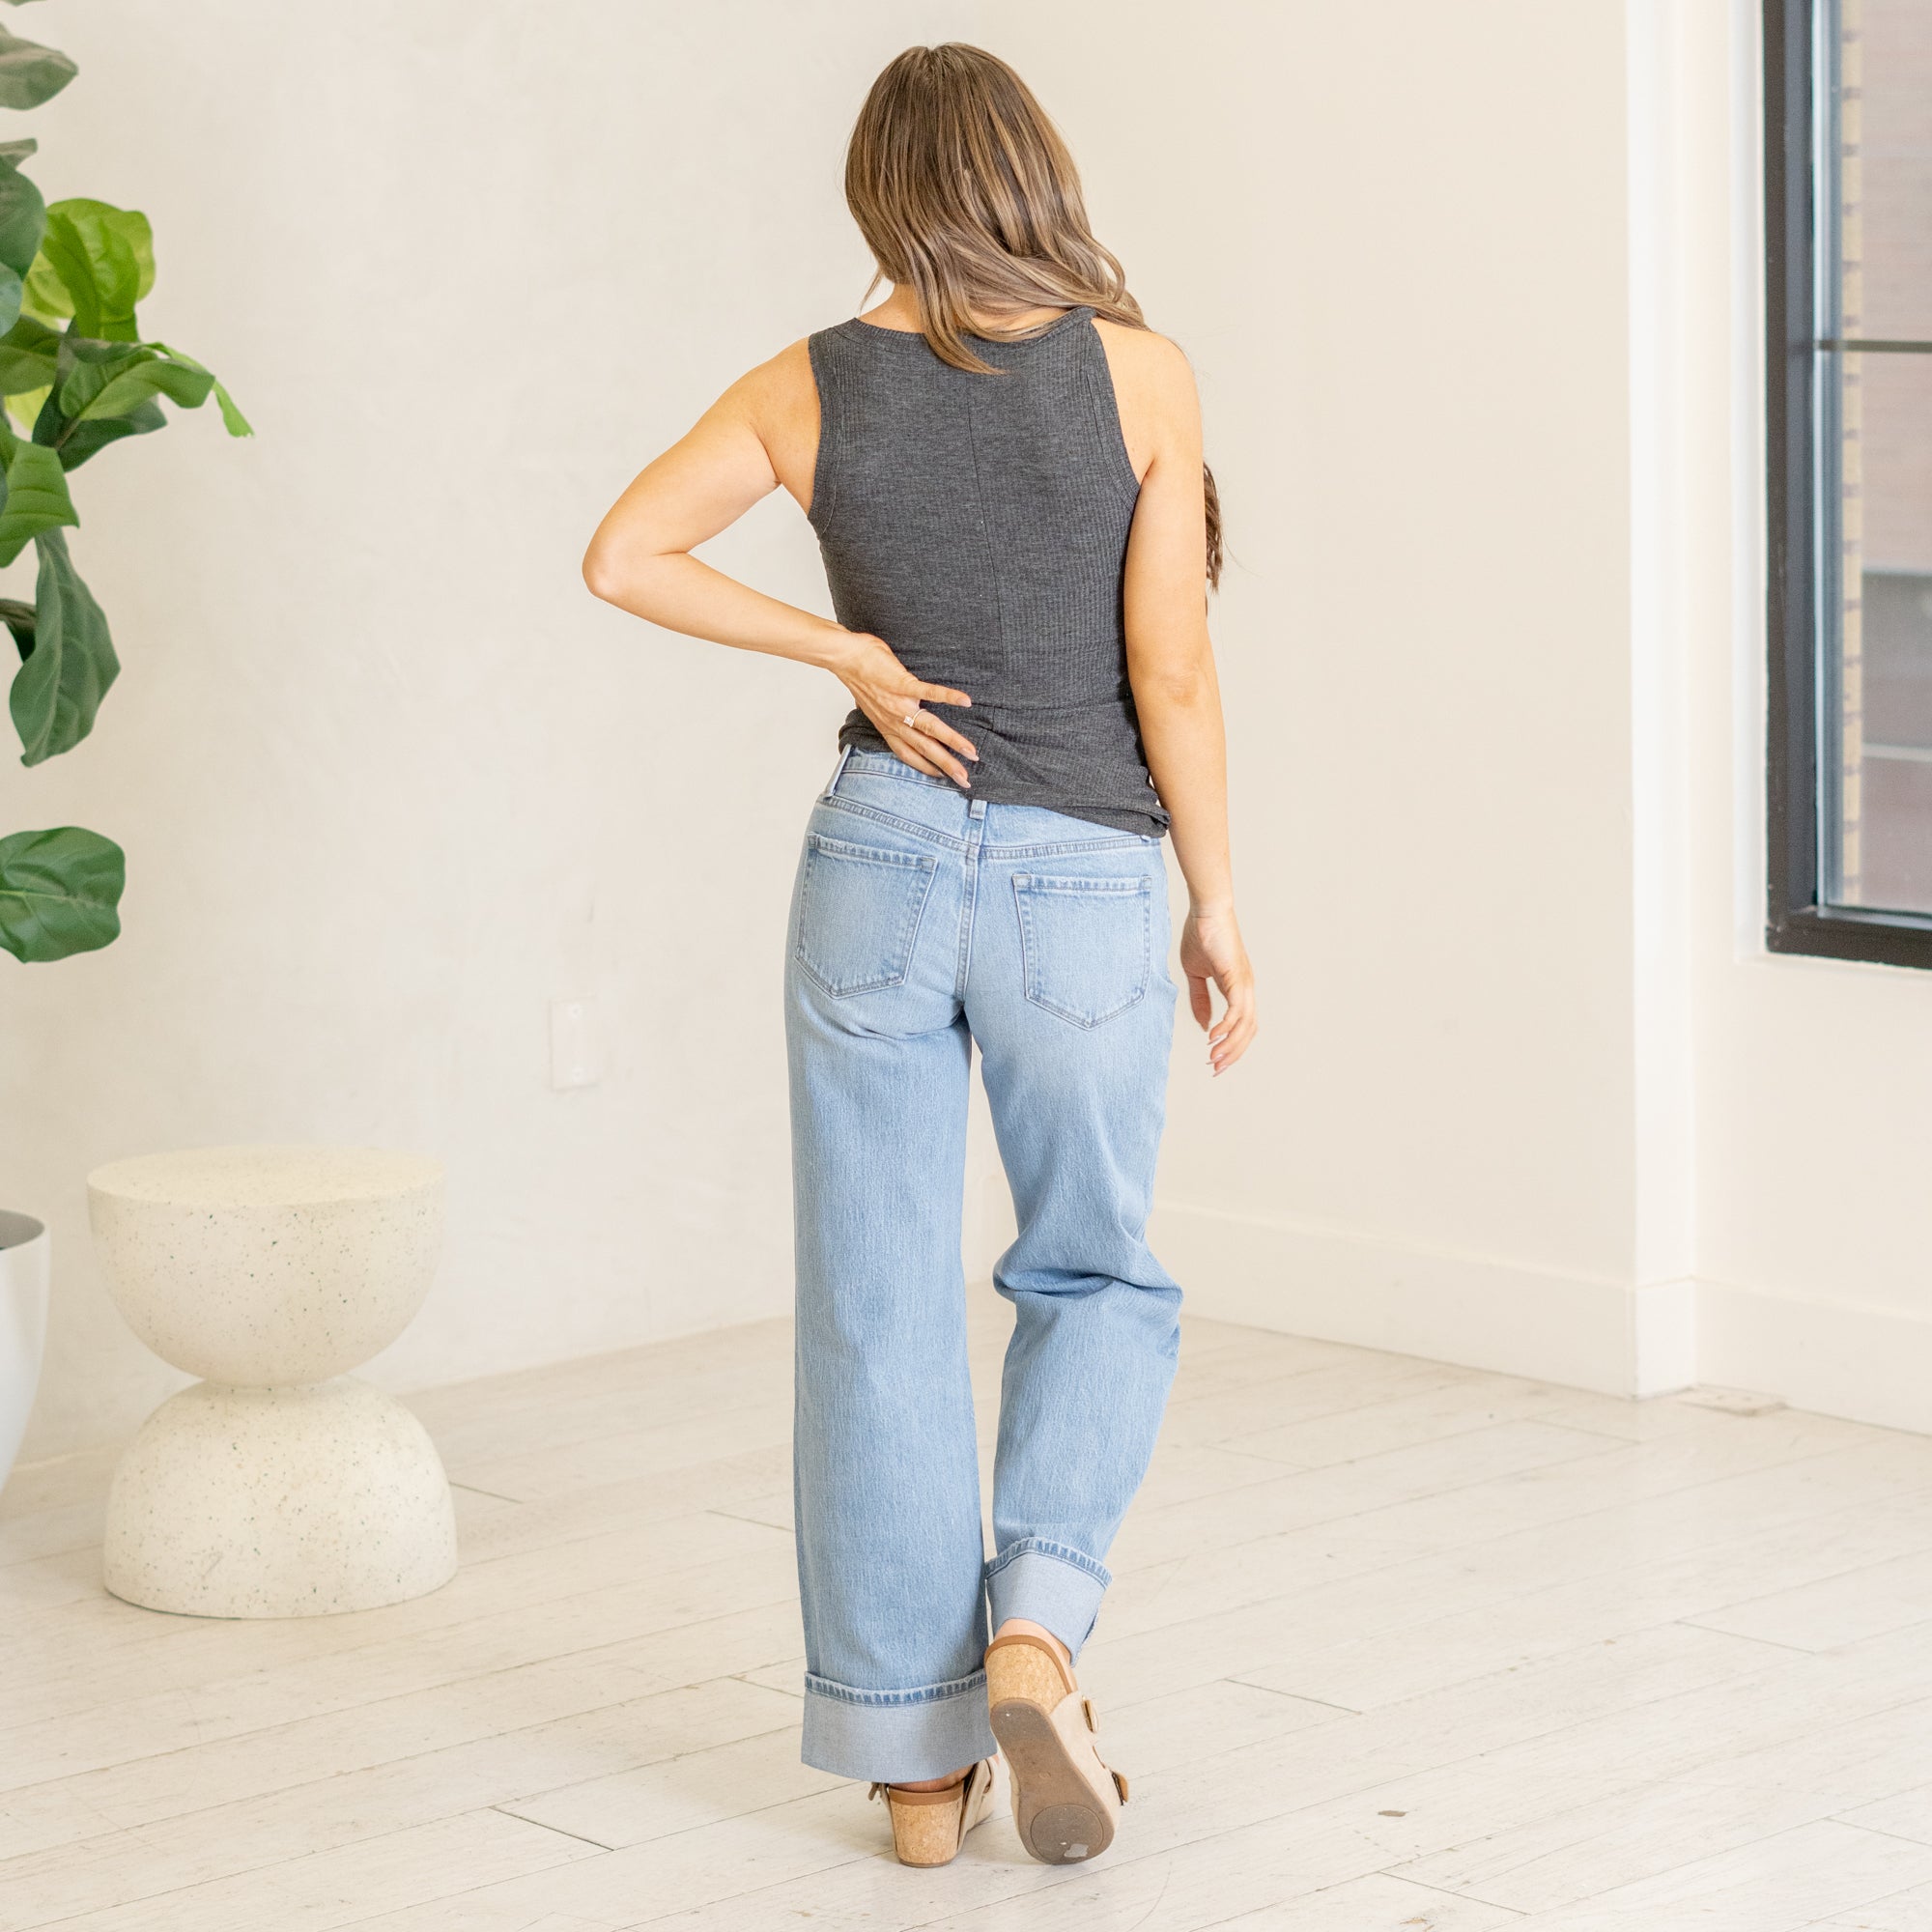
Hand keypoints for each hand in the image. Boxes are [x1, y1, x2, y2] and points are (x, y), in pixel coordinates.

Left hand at [827, 631, 978, 786]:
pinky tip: (966, 701)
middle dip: (947, 766)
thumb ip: (888, 713)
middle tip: (965, 780)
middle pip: (925, 749)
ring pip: (930, 728)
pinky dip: (948, 697)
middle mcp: (894, 721)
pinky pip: (930, 693)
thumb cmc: (859, 676)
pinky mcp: (903, 684)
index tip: (943, 778)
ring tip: (971, 753)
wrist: (846, 657)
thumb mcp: (872, 705)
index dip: (926, 768)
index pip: (909, 755)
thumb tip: (899, 712)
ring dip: (953, 742)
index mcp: (887, 727)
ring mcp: (899, 704)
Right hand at [1180, 904, 1255, 1074]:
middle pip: (1248, 1031)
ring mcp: (1244, 983)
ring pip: (1245, 1025)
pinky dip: (1227, 1026)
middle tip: (1216, 1069)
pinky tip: (1212, 1036)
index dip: (1231, 1045)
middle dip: (1234, 1053)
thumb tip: (1204, 1025)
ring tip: (1214, 1058)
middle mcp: (1246, 989)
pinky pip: (1237, 1010)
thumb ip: (1200, 999)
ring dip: (1230, 1045)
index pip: (1242, 1025)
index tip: (1215, 1061)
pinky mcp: (1237, 977)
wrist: (1206, 910)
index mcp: (1237, 988)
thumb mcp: (1195, 974)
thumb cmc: (1201, 935)